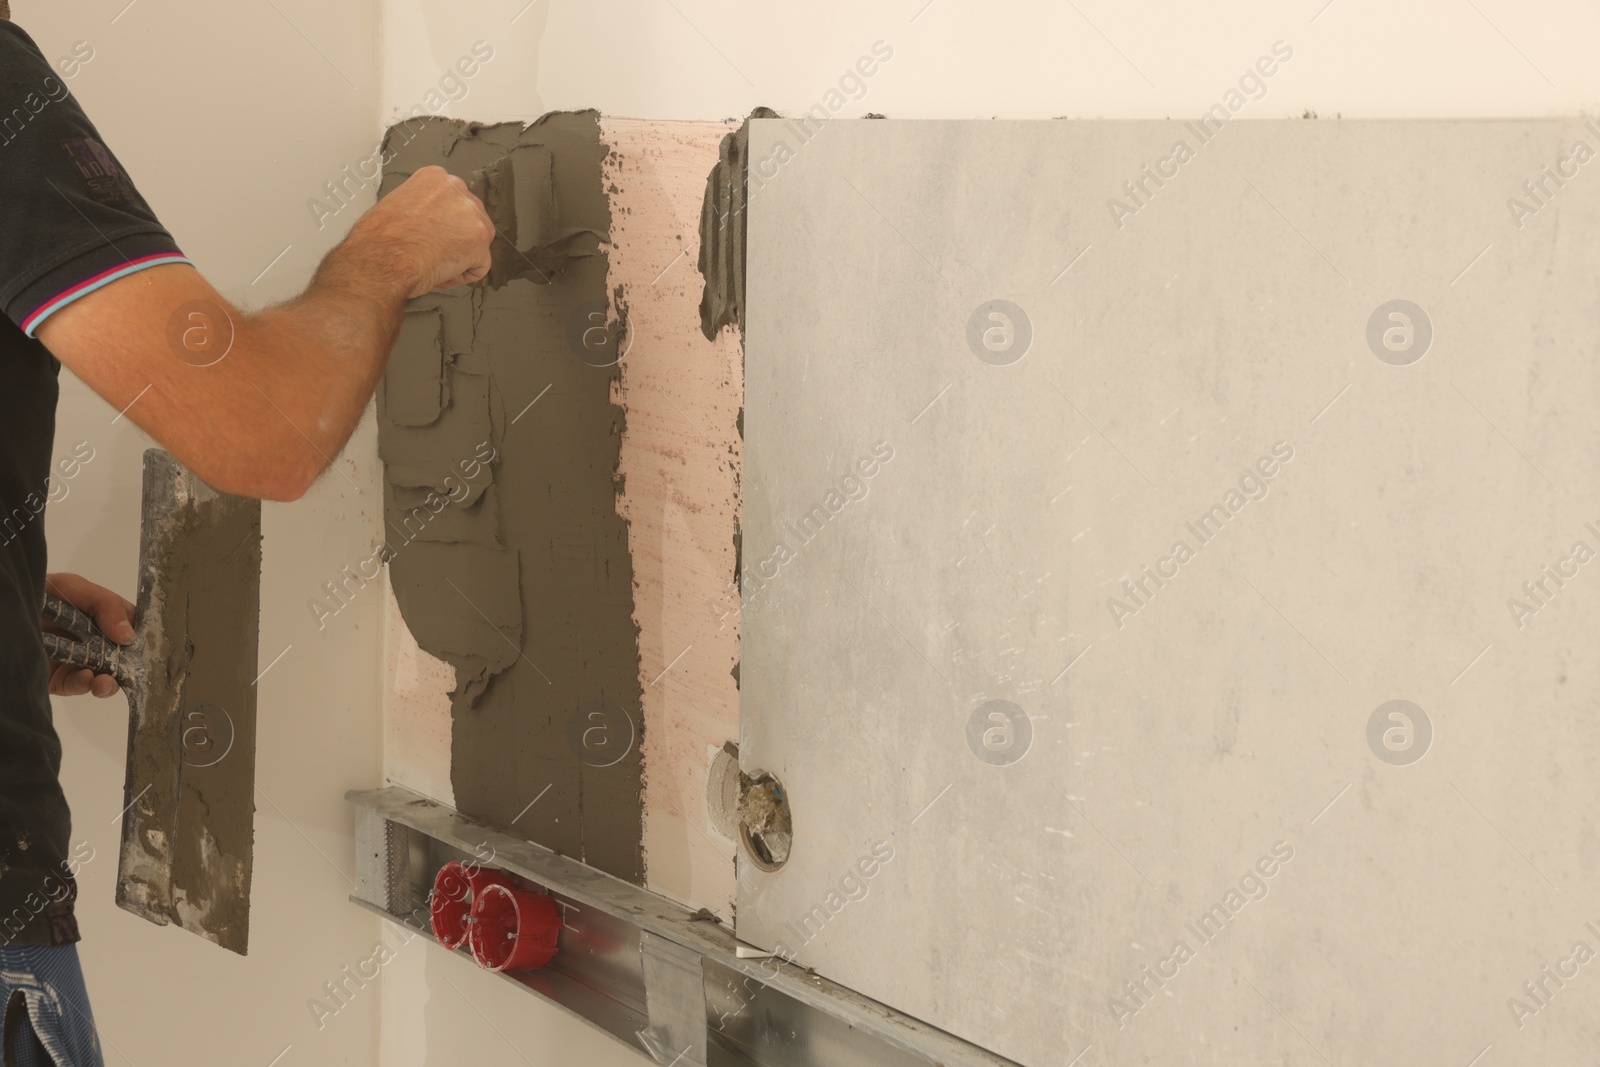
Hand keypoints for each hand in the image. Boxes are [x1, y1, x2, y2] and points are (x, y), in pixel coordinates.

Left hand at [44, 572, 134, 698]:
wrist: (6, 607)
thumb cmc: (40, 592)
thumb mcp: (74, 587)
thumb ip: (105, 604)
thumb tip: (129, 635)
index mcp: (102, 618)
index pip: (130, 628)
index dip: (141, 638)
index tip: (146, 645)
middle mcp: (92, 641)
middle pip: (121, 657)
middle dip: (129, 666)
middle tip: (132, 670)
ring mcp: (75, 661)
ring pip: (102, 676)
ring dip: (109, 682)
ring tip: (107, 681)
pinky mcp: (56, 679)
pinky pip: (75, 686)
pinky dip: (84, 685)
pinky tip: (87, 678)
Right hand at [354, 165, 494, 297]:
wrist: (383, 258)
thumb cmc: (380, 239)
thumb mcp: (398, 205)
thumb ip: (423, 208)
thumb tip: (429, 222)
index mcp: (435, 178)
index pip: (453, 204)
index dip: (441, 226)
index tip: (428, 235)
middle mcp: (457, 189)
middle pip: (469, 221)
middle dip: (454, 241)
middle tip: (431, 252)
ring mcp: (471, 213)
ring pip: (476, 243)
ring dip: (458, 259)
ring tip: (433, 263)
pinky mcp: (479, 239)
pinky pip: (480, 265)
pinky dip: (463, 276)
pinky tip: (441, 273)